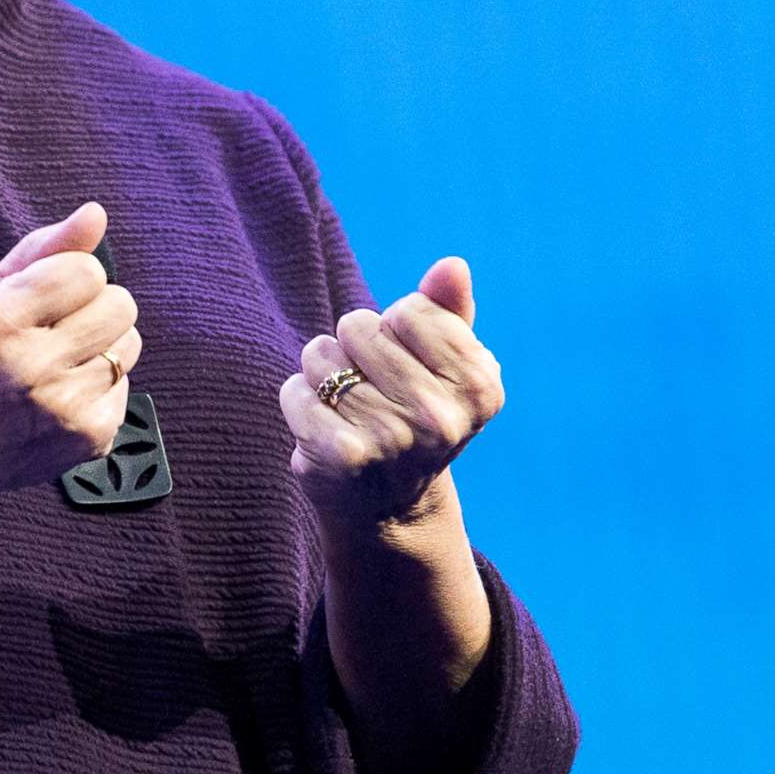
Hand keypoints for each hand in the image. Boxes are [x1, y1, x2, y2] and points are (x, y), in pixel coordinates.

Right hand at [0, 202, 141, 509]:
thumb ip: (40, 250)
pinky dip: (99, 386)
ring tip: (58, 362)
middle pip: (120, 305)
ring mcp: (64, 408)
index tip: (44, 297)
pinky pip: (126, 386)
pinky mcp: (88, 438)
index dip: (69, 279)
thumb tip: (96, 212)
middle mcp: (34, 366)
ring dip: (100, 345)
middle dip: (93, 307)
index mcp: (0, 322)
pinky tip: (59, 396)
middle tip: (56, 328)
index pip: (87, 270)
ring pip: (130, 344)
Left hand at [279, 257, 501, 526]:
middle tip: (372, 392)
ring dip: (323, 375)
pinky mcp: (344, 456)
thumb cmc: (414, 415)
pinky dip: (298, 401)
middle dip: (355, 349)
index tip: (409, 368)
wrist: (389, 508)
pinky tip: (321, 429)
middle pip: (359, 326)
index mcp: (479, 386)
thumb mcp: (443, 365)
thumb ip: (448, 311)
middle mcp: (443, 417)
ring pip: (321, 355)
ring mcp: (394, 439)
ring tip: (347, 410)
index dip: (397, 330)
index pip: (410, 310)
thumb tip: (452, 265)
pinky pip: (295, 390)